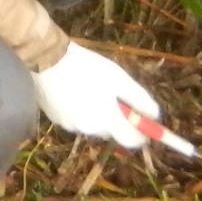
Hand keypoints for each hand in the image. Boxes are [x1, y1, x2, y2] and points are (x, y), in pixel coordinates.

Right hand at [31, 43, 159, 149]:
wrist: (46, 59)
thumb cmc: (87, 67)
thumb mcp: (119, 78)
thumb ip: (140, 99)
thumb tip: (155, 116)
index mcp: (108, 121)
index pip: (132, 141)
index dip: (141, 134)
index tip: (143, 122)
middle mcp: (90, 129)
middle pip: (111, 132)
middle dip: (115, 119)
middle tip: (110, 96)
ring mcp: (70, 125)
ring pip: (91, 125)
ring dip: (95, 115)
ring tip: (88, 91)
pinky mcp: (55, 119)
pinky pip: (74, 120)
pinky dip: (77, 111)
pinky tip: (71, 92)